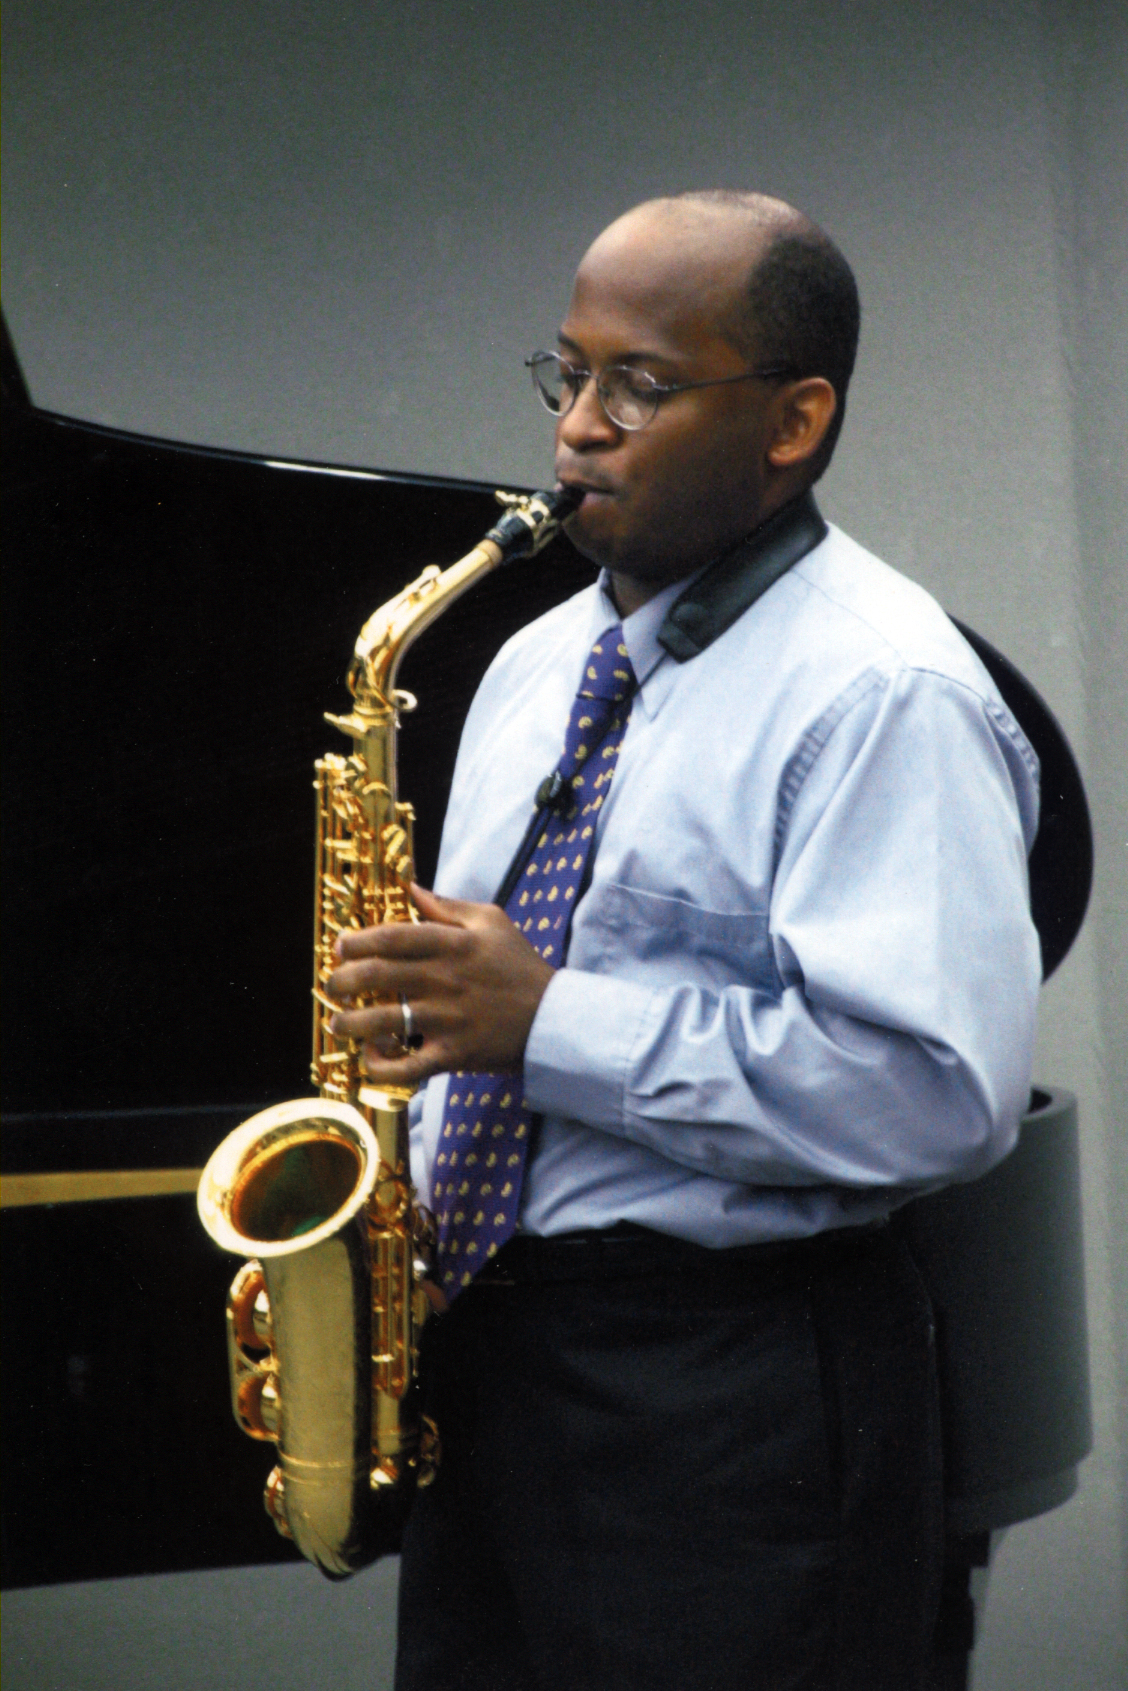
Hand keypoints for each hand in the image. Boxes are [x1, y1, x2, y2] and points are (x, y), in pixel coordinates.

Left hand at [327, 884, 554, 1085]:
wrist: (552, 1018)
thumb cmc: (520, 966)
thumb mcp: (492, 921)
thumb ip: (448, 906)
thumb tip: (411, 889)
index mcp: (451, 944)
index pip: (389, 937)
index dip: (356, 941)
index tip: (342, 948)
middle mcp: (443, 979)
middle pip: (375, 975)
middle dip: (342, 980)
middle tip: (334, 986)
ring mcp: (446, 1019)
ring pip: (381, 1020)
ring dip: (349, 1022)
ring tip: (339, 1022)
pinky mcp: (452, 1055)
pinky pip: (405, 1066)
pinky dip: (380, 1065)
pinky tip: (371, 1056)